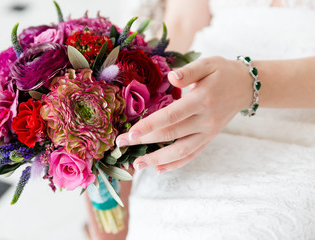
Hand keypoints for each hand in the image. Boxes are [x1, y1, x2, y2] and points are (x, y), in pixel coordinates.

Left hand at [116, 56, 253, 173]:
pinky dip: (175, 164)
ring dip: (157, 159)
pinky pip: (192, 155)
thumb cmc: (223, 72)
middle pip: (170, 135)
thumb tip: (171, 78)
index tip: (130, 133)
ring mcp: (208, 133)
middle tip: (120, 144)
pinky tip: (159, 169)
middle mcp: (205, 120)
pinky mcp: (209, 139)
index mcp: (201, 100)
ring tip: (136, 165)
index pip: (171, 116)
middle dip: (144, 142)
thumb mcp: (208, 64)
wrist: (246, 87)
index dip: (149, 126)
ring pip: (181, 151)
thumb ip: (189, 72)